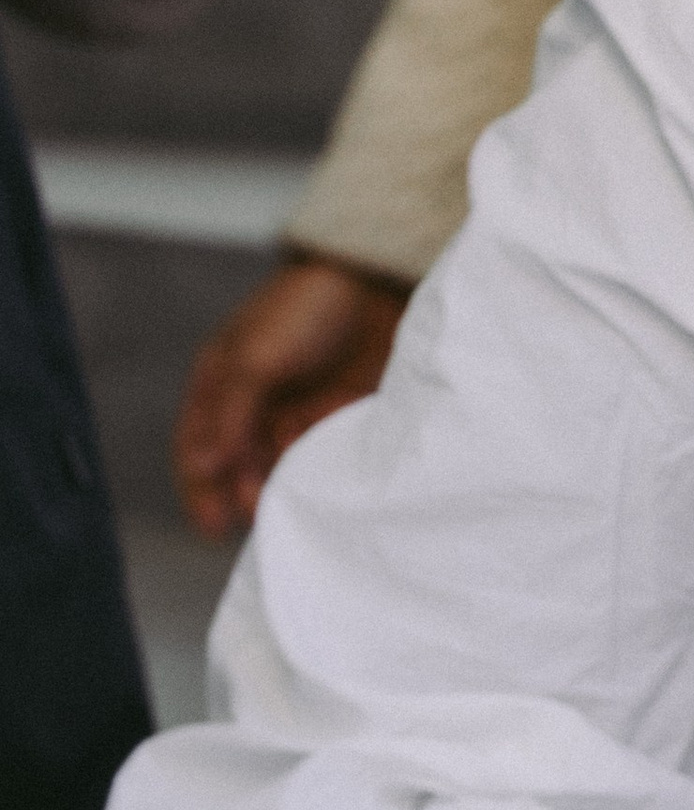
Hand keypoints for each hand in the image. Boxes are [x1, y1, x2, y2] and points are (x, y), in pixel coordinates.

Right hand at [173, 255, 408, 535]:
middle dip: (241, 492)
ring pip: (278, 467)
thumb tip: (204, 468)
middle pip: (237, 464)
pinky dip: (316, 478)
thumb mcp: (254, 358)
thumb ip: (230, 414)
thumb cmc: (306, 309)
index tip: (211, 526)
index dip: (199, 488)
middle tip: (255, 514)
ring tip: (287, 506)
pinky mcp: (338, 419)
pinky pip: (320, 460)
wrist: (379, 282)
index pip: (198, 446)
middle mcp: (254, 402)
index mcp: (220, 381)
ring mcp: (297, 411)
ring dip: (278, 489)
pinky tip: (322, 493)